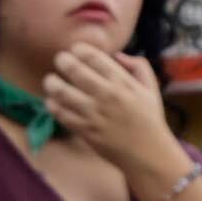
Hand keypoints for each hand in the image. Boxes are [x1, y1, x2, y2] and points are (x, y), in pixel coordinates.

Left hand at [42, 46, 180, 178]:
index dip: (80, 49)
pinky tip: (52, 100)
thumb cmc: (148, 118)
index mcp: (123, 82)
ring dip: (52, 82)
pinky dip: (52, 104)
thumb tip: (117, 55)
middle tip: (60, 59)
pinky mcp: (84, 129)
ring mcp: (93, 113)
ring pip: (62, 92)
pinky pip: (60, 113)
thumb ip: (138, 66)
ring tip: (50, 80)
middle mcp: (106, 95)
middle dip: (63, 60)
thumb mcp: (151, 88)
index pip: (95, 58)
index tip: (75, 49)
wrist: (147, 152)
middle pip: (75, 71)